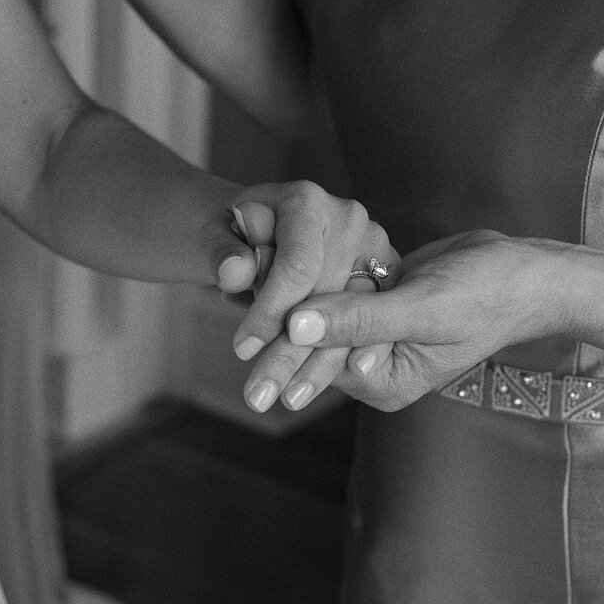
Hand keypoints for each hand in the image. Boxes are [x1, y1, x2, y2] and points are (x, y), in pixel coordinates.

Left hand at [224, 182, 398, 413]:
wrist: (266, 224)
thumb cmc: (234, 229)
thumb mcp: (215, 232)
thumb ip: (223, 249)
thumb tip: (232, 273)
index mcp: (307, 202)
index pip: (297, 265)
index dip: (271, 310)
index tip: (243, 350)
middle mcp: (349, 222)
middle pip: (326, 298)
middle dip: (291, 354)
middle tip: (257, 399)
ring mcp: (375, 250)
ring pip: (351, 317)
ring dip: (317, 367)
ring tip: (288, 401)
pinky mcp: (388, 277)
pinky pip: (370, 323)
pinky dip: (346, 356)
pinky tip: (334, 382)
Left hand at [247, 231, 566, 412]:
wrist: (526, 273)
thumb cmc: (487, 295)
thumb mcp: (422, 308)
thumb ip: (358, 319)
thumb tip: (297, 326)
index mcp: (385, 382)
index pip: (319, 364)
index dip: (280, 345)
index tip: (239, 335)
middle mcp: (375, 367)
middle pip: (313, 344)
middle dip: (274, 325)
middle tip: (228, 302)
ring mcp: (376, 337)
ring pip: (321, 316)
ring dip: (288, 294)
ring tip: (240, 273)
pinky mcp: (379, 305)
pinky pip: (337, 293)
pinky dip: (313, 276)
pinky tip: (278, 252)